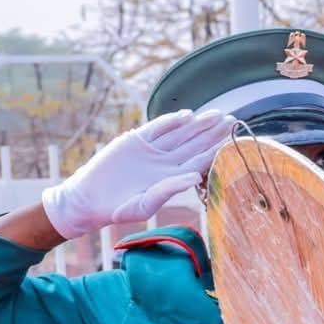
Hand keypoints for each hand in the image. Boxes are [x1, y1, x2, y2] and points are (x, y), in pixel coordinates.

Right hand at [39, 109, 232, 238]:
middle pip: (194, 143)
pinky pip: (157, 127)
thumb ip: (169, 189)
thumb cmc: (118, 209)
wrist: (90, 200)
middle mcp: (165, 162)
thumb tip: (196, 176)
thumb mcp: (145, 205)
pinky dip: (171, 121)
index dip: (216, 149)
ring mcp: (152, 150)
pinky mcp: (135, 140)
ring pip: (180, 133)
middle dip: (212, 132)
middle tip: (232, 119)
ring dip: (197, 124)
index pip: (200, 161)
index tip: (233, 139)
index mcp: (172, 178)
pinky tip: (187, 116)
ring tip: (216, 114)